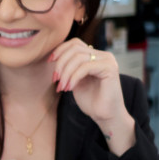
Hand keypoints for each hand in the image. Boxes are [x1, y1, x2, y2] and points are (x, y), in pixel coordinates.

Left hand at [50, 39, 135, 155]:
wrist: (105, 115)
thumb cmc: (91, 100)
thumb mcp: (74, 80)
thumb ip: (69, 68)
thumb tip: (54, 57)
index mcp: (95, 56)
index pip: (75, 43)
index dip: (60, 50)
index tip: (49, 62)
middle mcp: (103, 55)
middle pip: (74, 48)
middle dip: (60, 63)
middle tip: (55, 80)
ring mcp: (107, 60)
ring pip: (78, 57)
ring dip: (65, 73)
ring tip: (62, 87)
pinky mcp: (110, 68)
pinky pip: (85, 67)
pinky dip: (73, 77)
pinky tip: (70, 88)